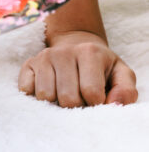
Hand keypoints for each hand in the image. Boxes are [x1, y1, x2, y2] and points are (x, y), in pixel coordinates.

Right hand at [18, 31, 137, 106]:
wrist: (76, 44)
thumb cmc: (100, 66)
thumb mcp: (120, 73)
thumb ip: (125, 90)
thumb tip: (112, 104)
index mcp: (89, 52)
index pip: (91, 92)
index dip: (96, 105)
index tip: (97, 101)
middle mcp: (64, 52)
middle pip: (67, 98)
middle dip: (76, 107)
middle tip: (80, 100)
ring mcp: (44, 57)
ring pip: (45, 96)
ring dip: (56, 103)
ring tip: (65, 95)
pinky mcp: (28, 64)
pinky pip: (26, 90)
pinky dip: (36, 98)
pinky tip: (49, 91)